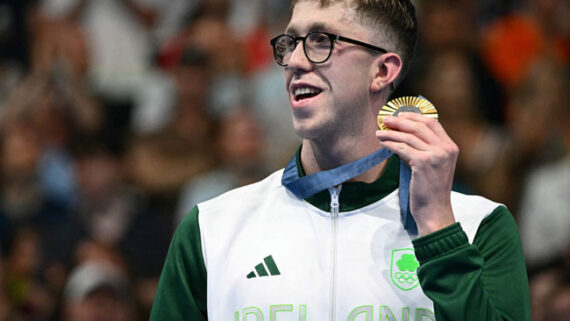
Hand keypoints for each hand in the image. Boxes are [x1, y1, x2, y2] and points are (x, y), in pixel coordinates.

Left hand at [376, 112, 457, 235]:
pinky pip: (402, 148)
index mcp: (450, 147)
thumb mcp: (433, 166)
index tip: (400, 115)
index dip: (415, 116)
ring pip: (409, 136)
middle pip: (420, 126)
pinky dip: (390, 143)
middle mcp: (446, 149)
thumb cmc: (430, 190)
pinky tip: (382, 143)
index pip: (433, 123)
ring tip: (379, 132)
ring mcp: (436, 155)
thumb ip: (424, 149)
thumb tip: (402, 135)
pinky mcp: (423, 163)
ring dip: (391, 132)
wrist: (434, 210)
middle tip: (385, 119)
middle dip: (400, 121)